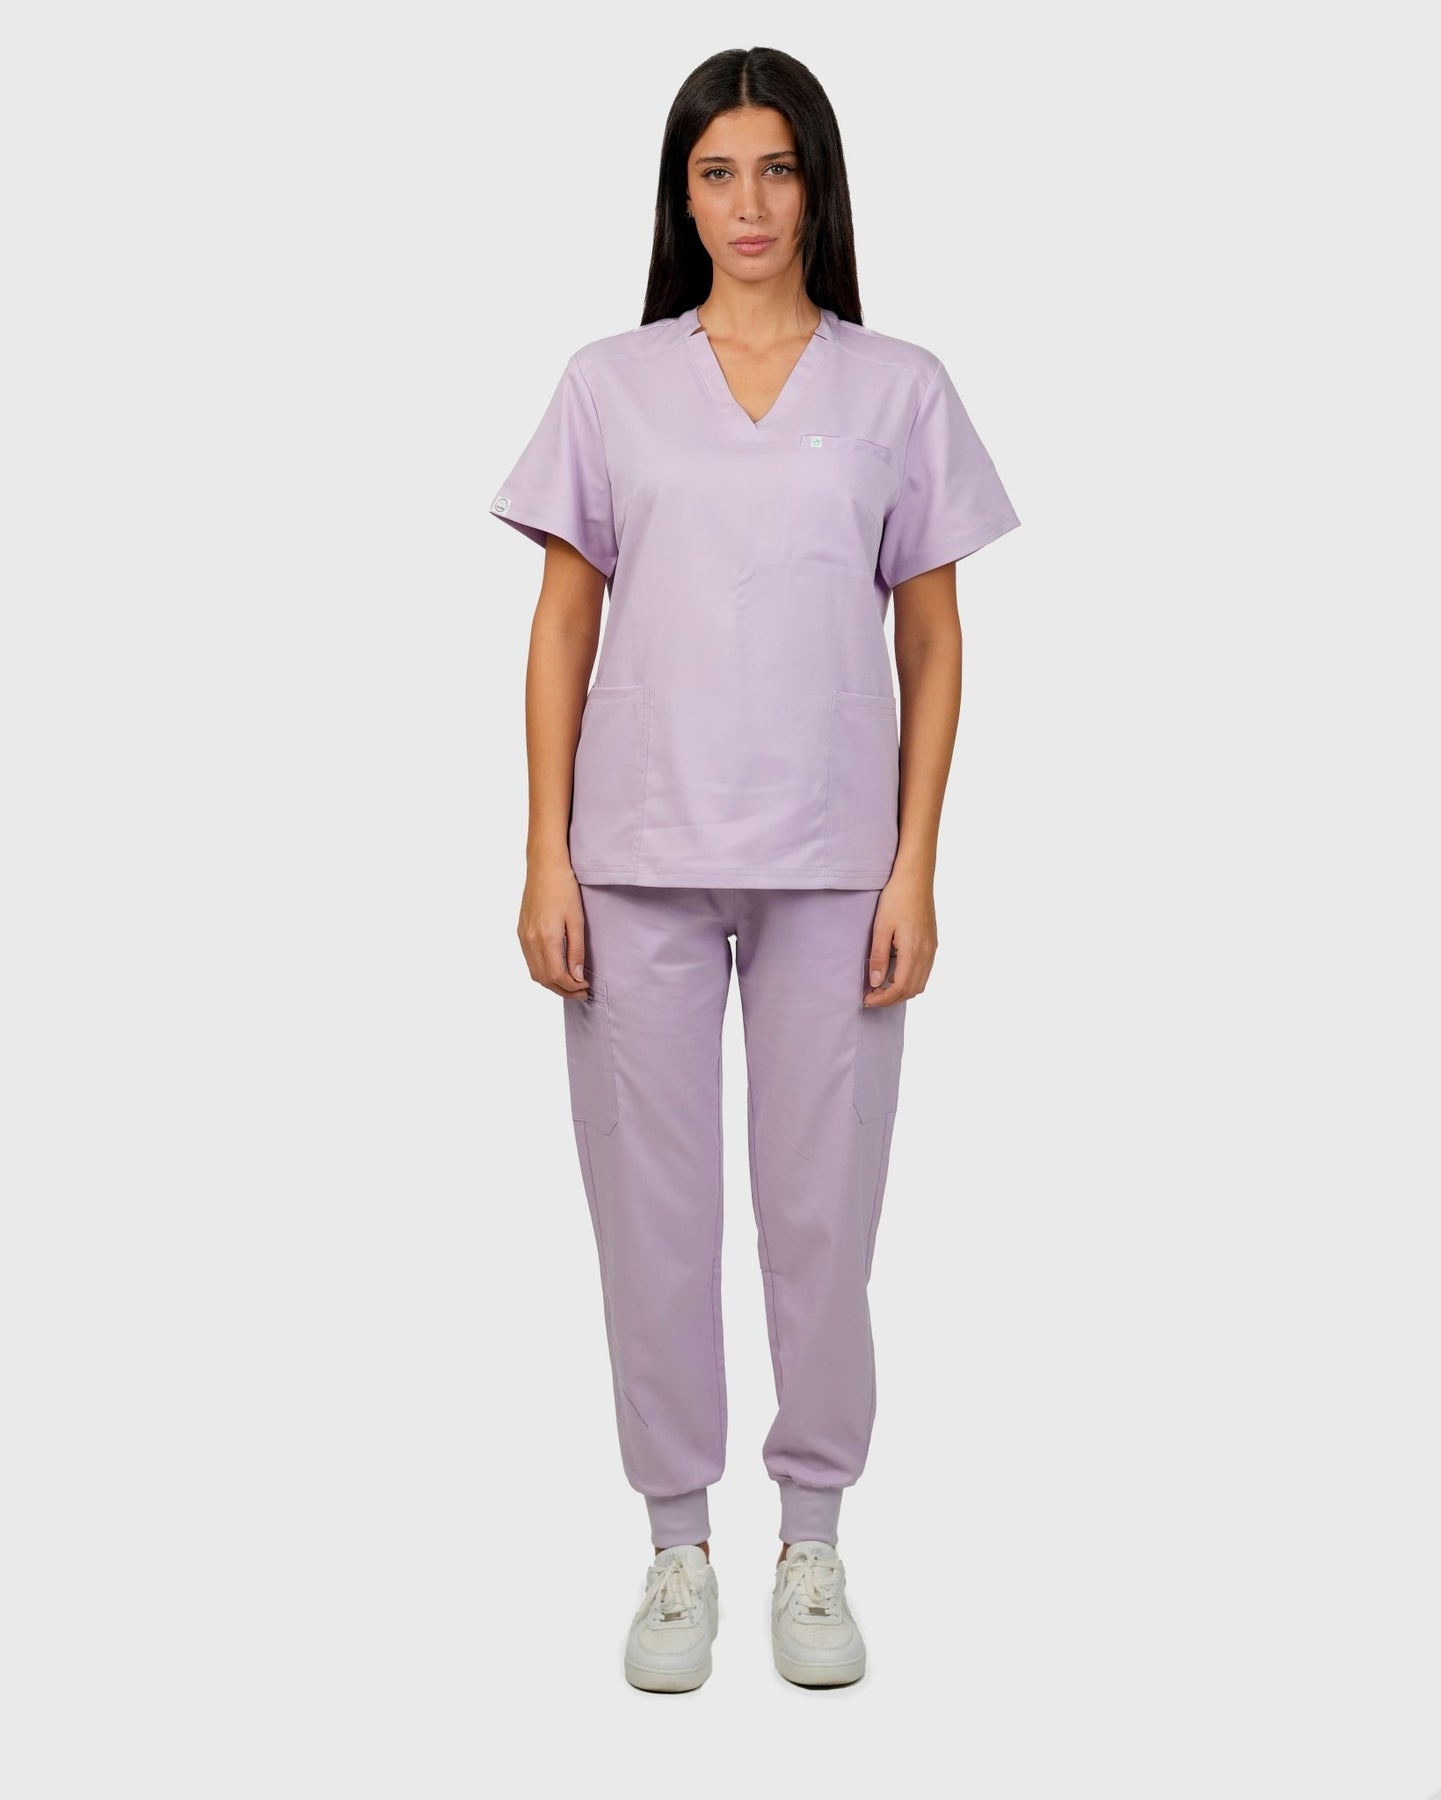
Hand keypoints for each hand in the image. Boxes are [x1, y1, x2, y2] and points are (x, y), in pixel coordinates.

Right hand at [518, 859, 592, 998]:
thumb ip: (576, 950)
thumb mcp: (576, 920)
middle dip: (563, 990)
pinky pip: (529, 960)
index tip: (586, 987)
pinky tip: (556, 968)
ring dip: (552, 983)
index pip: (556, 976)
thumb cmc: (564, 888)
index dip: (571, 987)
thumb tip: (575, 976)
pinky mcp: (521, 931)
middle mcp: (530, 940)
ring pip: (534, 972)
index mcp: (545, 938)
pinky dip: (542, 971)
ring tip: (571, 984)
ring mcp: (523, 936)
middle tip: (581, 992)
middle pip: (543, 979)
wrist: (544, 866)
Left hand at [864, 867, 937, 1006]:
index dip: (884, 998)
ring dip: (901, 991)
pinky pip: (924, 971)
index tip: (867, 1000)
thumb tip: (876, 983)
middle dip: (891, 998)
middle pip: (912, 989)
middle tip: (871, 998)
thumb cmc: (896, 899)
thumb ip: (879, 957)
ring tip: (881, 989)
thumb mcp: (881, 927)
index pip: (900, 987)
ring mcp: (932, 949)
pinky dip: (910, 980)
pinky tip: (895, 975)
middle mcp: (927, 953)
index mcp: (914, 951)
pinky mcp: (932, 943)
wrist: (916, 878)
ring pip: (920, 983)